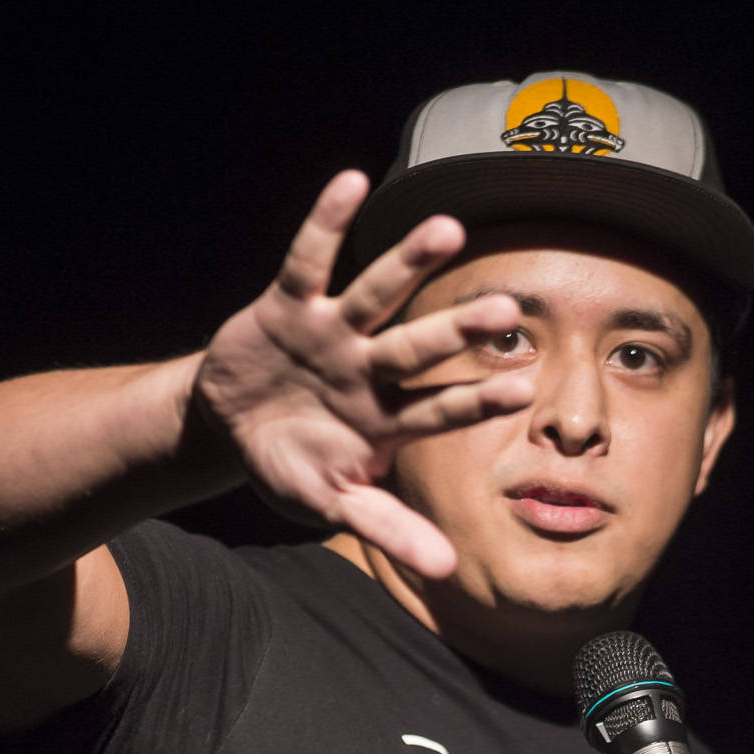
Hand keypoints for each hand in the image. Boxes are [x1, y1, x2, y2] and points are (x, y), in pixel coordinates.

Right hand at [191, 171, 530, 577]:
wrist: (230, 430)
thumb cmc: (293, 467)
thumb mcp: (332, 505)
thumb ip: (388, 530)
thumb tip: (446, 572)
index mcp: (386, 420)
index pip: (440, 409)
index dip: (476, 399)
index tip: (523, 389)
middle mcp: (370, 370)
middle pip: (417, 347)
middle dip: (455, 330)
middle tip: (503, 307)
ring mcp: (333, 334)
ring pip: (376, 294)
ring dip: (407, 263)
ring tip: (448, 228)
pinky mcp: (290, 306)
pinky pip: (308, 260)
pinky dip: (325, 223)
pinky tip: (351, 181)